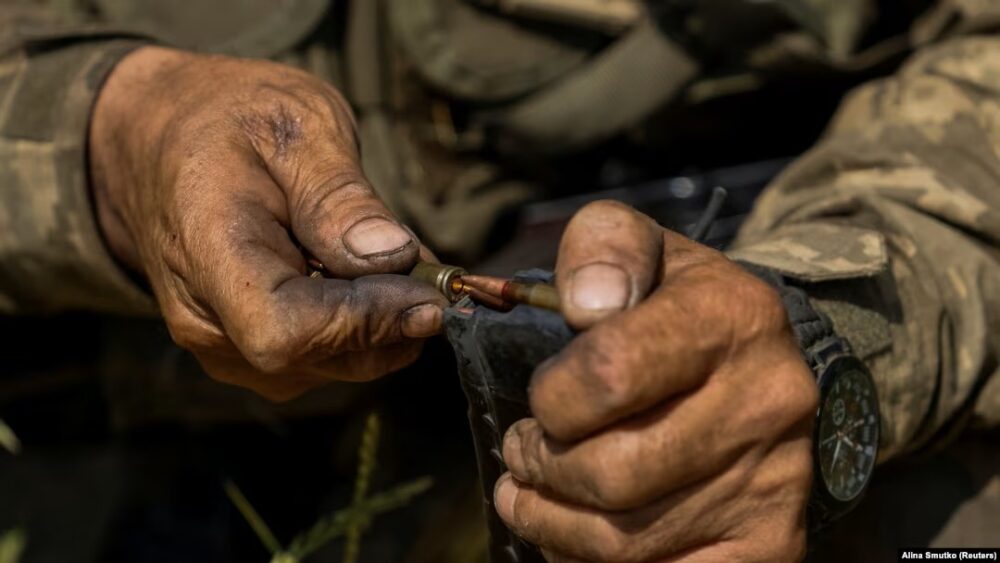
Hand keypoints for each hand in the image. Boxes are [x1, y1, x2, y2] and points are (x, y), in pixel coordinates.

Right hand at [89, 46, 446, 399]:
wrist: (159, 141)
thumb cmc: (227, 122)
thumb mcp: (294, 125)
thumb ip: (338, 194)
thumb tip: (391, 255)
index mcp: (205, 251)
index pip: (284, 331)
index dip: (364, 322)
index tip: (428, 292)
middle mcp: (205, 319)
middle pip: (319, 357)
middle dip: (391, 321)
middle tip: (430, 268)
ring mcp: (223, 346)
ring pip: (331, 367)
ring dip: (382, 324)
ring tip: (390, 258)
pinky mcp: (247, 355)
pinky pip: (323, 361)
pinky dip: (363, 327)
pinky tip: (364, 277)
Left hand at [494, 201, 818, 561]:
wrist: (769, 364)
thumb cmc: (680, 305)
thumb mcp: (642, 248)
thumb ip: (602, 247)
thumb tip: (584, 304)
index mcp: (732, 316)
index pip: (611, 374)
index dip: (552, 398)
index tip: (542, 397)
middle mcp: (767, 401)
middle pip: (613, 473)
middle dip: (540, 467)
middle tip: (521, 451)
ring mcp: (775, 480)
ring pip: (628, 541)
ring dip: (552, 525)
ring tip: (529, 495)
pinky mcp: (772, 541)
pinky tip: (576, 537)